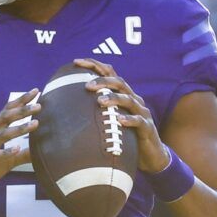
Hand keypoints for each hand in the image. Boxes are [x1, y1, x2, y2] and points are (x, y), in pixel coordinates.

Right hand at [0, 88, 39, 200]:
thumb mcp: (2, 161)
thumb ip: (19, 155)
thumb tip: (38, 152)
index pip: (7, 112)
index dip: (20, 101)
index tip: (35, 91)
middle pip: (5, 118)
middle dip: (22, 110)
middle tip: (39, 105)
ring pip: (2, 135)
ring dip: (19, 129)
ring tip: (35, 124)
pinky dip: (6, 152)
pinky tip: (16, 149)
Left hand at [76, 58, 168, 172]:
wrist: (151, 154)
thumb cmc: (126, 135)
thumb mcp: (110, 119)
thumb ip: (94, 111)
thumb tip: (65, 109)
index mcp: (123, 94)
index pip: (110, 73)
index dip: (94, 65)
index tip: (76, 62)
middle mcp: (134, 100)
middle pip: (119, 83)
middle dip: (103, 81)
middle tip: (87, 86)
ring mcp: (141, 113)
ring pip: (129, 100)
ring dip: (114, 98)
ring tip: (99, 101)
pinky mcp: (147, 128)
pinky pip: (138, 121)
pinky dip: (128, 119)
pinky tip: (119, 120)